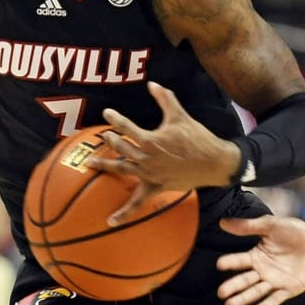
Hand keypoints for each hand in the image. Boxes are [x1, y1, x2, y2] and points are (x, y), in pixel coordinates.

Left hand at [87, 82, 238, 224]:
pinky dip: (125, 212)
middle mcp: (146, 158)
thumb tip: (153, 83)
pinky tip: (111, 221)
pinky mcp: (156, 186)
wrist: (214, 162)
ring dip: (105, 166)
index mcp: (151, 139)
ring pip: (122, 170)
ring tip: (91, 163)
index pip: (127, 127)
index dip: (115, 119)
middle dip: (109, 141)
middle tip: (102, 136)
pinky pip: (138, 202)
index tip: (106, 114)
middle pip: (121, 148)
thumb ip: (165, 98)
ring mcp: (149, 174)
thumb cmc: (197, 138)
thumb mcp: (180, 115)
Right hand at [215, 215, 304, 304]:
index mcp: (257, 255)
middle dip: (233, 287)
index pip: (240, 261)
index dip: (230, 262)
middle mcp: (263, 271)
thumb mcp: (271, 225)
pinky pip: (274, 300)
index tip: (219, 264)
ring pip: (256, 292)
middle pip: (245, 280)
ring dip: (243, 299)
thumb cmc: (295, 231)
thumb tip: (222, 222)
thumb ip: (248, 226)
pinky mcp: (289, 290)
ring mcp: (275, 282)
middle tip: (221, 293)